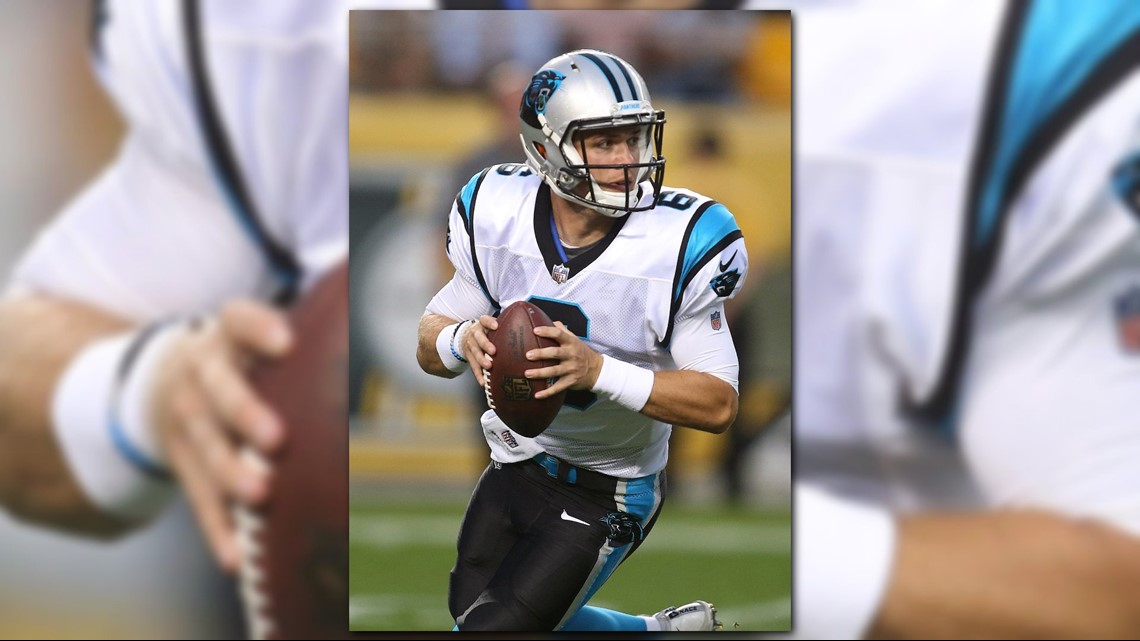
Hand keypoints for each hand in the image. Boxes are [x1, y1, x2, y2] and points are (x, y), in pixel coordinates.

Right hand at [150, 300, 291, 572]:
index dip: (260, 327)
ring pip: (204, 444)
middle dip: (245, 412)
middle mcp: (200, 369)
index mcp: (227, 332)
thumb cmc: (244, 356)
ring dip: (231, 472)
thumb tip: (404, 337)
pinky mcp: (178, 459)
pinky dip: (216, 528)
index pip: (239, 317)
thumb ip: (312, 336)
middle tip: (277, 439)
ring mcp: (184, 415)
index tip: (288, 343)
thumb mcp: (258, 332)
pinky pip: (195, 496)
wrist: (161, 376)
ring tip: (261, 494)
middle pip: (218, 387)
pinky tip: (236, 557)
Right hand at [461, 315, 497, 386]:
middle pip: (479, 338)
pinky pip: (473, 366)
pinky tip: (483, 382)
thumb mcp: (491, 325)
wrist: (465, 336)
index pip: (485, 320)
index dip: (490, 322)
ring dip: (481, 360)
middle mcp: (475, 334)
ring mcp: (470, 345)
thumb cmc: (485, 331)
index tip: (496, 326)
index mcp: (482, 324)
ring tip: (488, 366)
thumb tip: (529, 328)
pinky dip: (478, 374)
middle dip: (486, 344)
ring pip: (475, 352)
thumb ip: (504, 326)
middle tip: (493, 351)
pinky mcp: (468, 356)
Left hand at [525, 321, 602, 398]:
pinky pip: (557, 388)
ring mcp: (571, 369)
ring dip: (540, 373)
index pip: (559, 334)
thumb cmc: (581, 352)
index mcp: (571, 343)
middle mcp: (571, 355)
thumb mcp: (575, 339)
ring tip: (527, 374)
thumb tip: (550, 320)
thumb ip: (563, 331)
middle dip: (541, 354)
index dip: (547, 331)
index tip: (535, 330)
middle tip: (527, 355)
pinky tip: (537, 395)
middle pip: (555, 353)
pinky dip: (547, 392)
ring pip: (554, 371)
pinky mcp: (570, 382)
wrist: (597, 370)